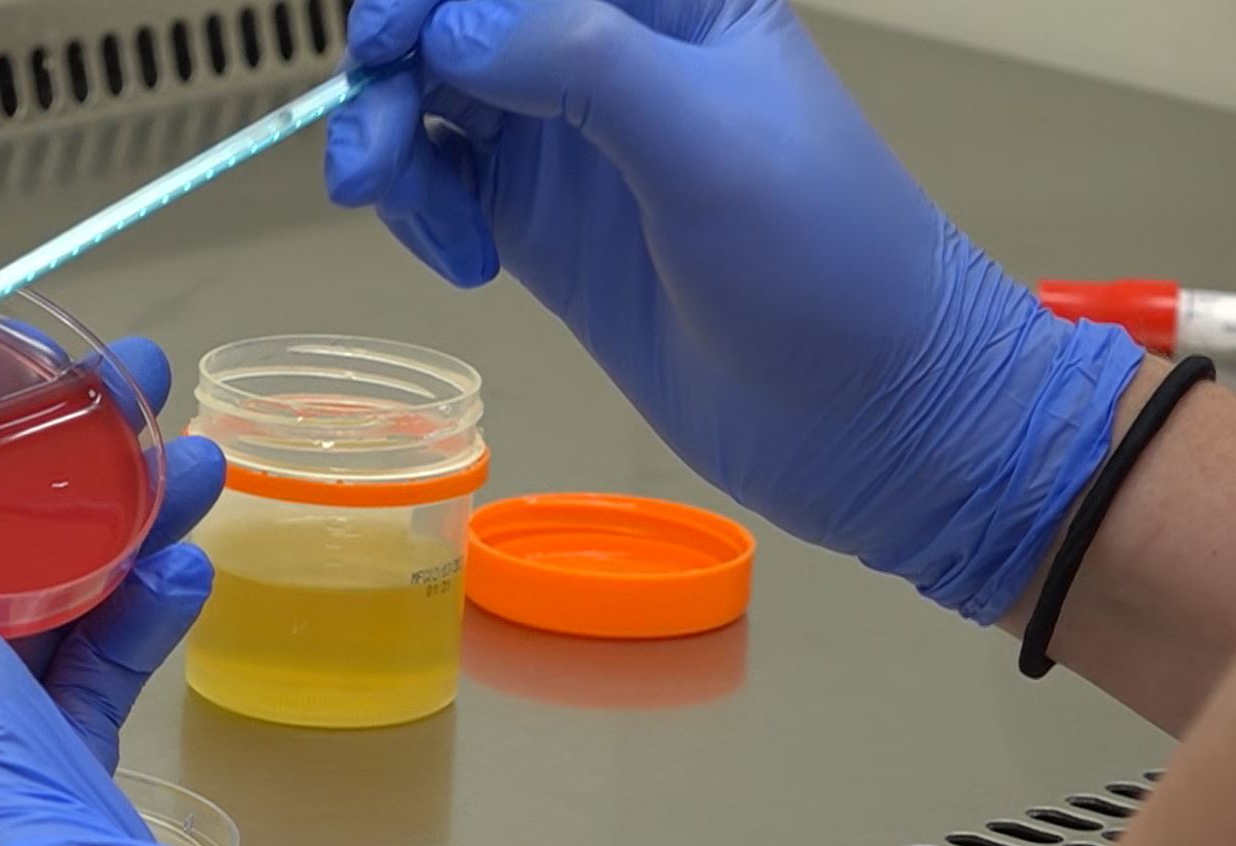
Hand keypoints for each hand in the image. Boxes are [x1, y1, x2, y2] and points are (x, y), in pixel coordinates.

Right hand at [326, 0, 1145, 621]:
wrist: (865, 417)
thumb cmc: (828, 263)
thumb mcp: (711, 142)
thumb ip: (582, 62)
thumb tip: (451, 29)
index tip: (392, 46)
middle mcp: (609, 52)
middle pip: (457, 19)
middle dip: (393, 67)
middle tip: (370, 156)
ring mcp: (574, 142)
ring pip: (433, 100)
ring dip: (389, 143)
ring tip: (393, 210)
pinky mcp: (548, 229)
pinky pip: (446, 186)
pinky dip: (423, 212)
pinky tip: (463, 263)